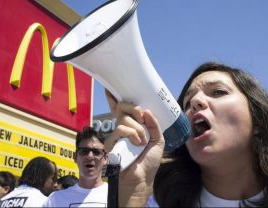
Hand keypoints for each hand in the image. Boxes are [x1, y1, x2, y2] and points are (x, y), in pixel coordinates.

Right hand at [104, 90, 164, 206]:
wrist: (142, 178)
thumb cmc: (149, 161)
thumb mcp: (158, 139)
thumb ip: (154, 124)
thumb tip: (146, 111)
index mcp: (134, 126)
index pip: (123, 110)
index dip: (114, 99)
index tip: (109, 90)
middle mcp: (123, 127)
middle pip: (123, 107)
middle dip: (135, 109)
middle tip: (142, 118)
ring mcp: (117, 134)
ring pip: (124, 118)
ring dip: (138, 129)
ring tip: (142, 141)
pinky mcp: (112, 141)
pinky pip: (121, 128)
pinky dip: (132, 134)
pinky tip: (136, 144)